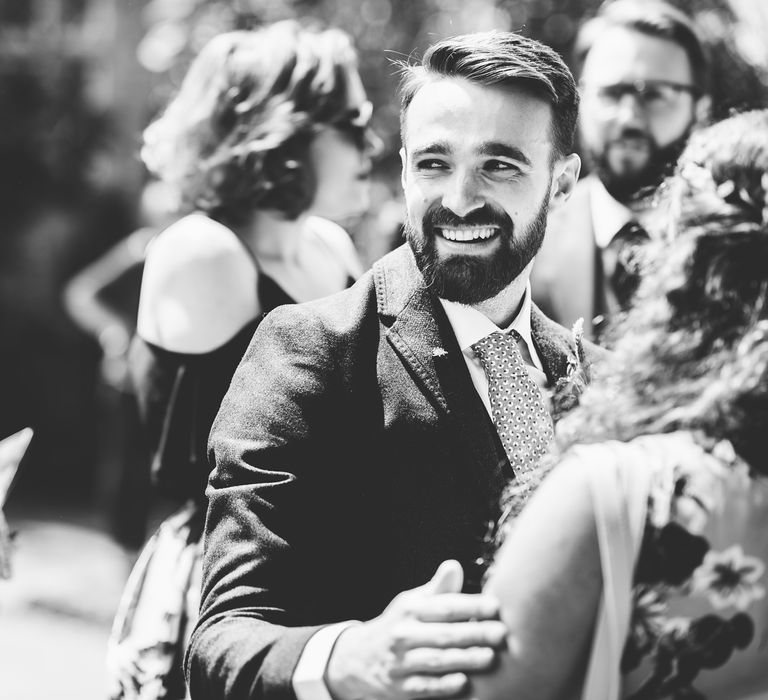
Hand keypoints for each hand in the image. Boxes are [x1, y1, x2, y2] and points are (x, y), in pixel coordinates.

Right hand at [325, 560, 505, 699]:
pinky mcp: (401, 687)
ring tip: (490, 657)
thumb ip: (438, 589)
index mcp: (411, 609)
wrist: (358, 659)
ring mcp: (401, 662)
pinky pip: (423, 686)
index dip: (471, 605)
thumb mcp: (412, 603)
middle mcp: (404, 634)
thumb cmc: (399, 626)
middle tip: (502, 633)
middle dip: (474, 633)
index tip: (495, 606)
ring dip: (464, 659)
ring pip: (435, 660)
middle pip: (443, 633)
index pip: (445, 606)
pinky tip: (463, 682)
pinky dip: (442, 685)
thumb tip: (454, 566)